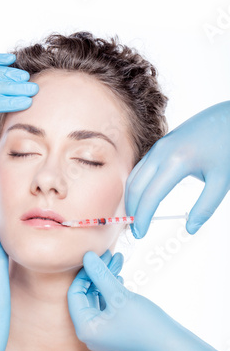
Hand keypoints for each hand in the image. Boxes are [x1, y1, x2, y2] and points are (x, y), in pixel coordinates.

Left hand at [68, 250, 229, 350]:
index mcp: (85, 328)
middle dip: (97, 273)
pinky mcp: (115, 329)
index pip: (75, 294)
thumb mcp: (119, 296)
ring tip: (117, 259)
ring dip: (106, 278)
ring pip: (97, 297)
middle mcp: (90, 332)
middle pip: (86, 294)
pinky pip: (107, 305)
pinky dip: (111, 290)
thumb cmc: (145, 324)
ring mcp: (102, 332)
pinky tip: (119, 277)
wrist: (173, 347)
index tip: (97, 255)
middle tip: (109, 254)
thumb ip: (100, 274)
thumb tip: (86, 256)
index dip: (84, 273)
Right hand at [125, 101, 229, 237]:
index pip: (150, 196)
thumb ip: (205, 207)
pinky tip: (142, 198)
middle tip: (136, 230)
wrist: (229, 116)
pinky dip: (136, 185)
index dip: (143, 218)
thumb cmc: (228, 145)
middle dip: (132, 210)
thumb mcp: (222, 180)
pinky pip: (140, 168)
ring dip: (131, 198)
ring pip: (134, 176)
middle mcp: (162, 152)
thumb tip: (191, 228)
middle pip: (135, 187)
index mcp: (177, 161)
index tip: (141, 233)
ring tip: (136, 217)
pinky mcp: (160, 145)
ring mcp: (158, 146)